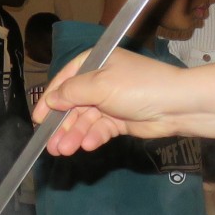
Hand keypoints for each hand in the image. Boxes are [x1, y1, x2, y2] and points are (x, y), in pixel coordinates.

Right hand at [37, 48, 183, 152]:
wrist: (176, 105)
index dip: (50, 100)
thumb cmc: (138, 87)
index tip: (38, 119)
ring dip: (74, 135)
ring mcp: (111, 101)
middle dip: (62, 125)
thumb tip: (51, 99)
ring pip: (86, 120)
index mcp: (95, 63)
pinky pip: (101, 128)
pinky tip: (88, 145)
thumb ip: (72, 92)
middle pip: (73, 104)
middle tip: (51, 146)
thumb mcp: (100, 85)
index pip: (65, 80)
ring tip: (64, 150)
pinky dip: (94, 136)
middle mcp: (100, 81)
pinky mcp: (121, 120)